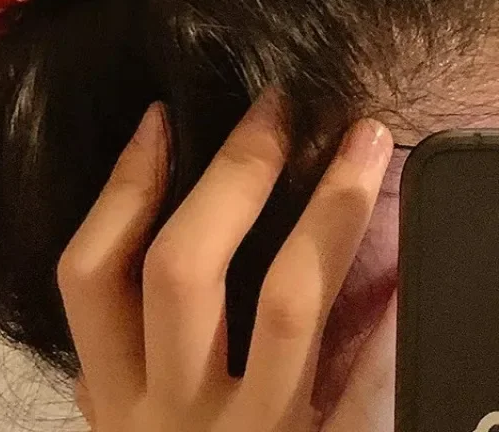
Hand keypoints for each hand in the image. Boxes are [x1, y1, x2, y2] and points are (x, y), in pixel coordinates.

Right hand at [57, 90, 396, 431]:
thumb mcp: (134, 415)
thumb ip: (138, 342)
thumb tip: (172, 203)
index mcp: (111, 395)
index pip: (88, 271)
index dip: (122, 186)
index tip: (160, 118)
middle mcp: (166, 416)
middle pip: (180, 268)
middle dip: (232, 173)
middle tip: (275, 105)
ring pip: (286, 301)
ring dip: (330, 208)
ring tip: (363, 141)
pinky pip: (362, 384)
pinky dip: (392, 312)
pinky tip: (417, 254)